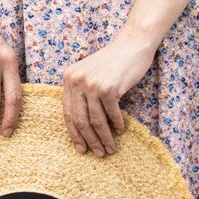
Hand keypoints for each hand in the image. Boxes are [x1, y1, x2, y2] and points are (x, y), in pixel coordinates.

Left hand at [61, 29, 157, 157]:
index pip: (67, 112)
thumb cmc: (112, 62)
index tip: (80, 148)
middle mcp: (76, 80)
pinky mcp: (109, 87)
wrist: (132, 45)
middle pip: (79, 120)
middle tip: (98, 154)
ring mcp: (92, 84)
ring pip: (95, 121)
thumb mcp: (89, 73)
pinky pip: (111, 114)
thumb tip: (82, 128)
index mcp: (68, 78)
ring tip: (111, 149)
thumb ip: (82, 93)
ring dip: (104, 138)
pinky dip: (116, 125)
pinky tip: (120, 130)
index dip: (74, 133)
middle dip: (89, 140)